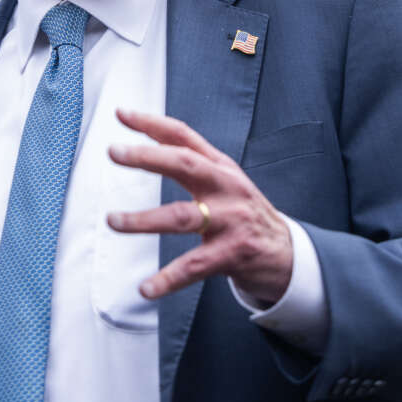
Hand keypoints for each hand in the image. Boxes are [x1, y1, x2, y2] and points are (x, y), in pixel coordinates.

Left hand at [106, 109, 292, 303]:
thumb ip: (193, 159)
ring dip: (143, 219)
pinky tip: (146, 288)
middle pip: (184, 164)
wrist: (287, 254)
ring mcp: (230, 220)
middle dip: (147, 157)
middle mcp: (226, 187)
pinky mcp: (232, 254)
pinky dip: (168, 279)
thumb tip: (148, 137)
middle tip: (114, 152)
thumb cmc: (244, 212)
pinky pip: (193, 266)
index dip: (152, 123)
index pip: (183, 136)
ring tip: (113, 221)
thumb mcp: (224, 180)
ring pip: (181, 216)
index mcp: (220, 167)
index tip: (121, 113)